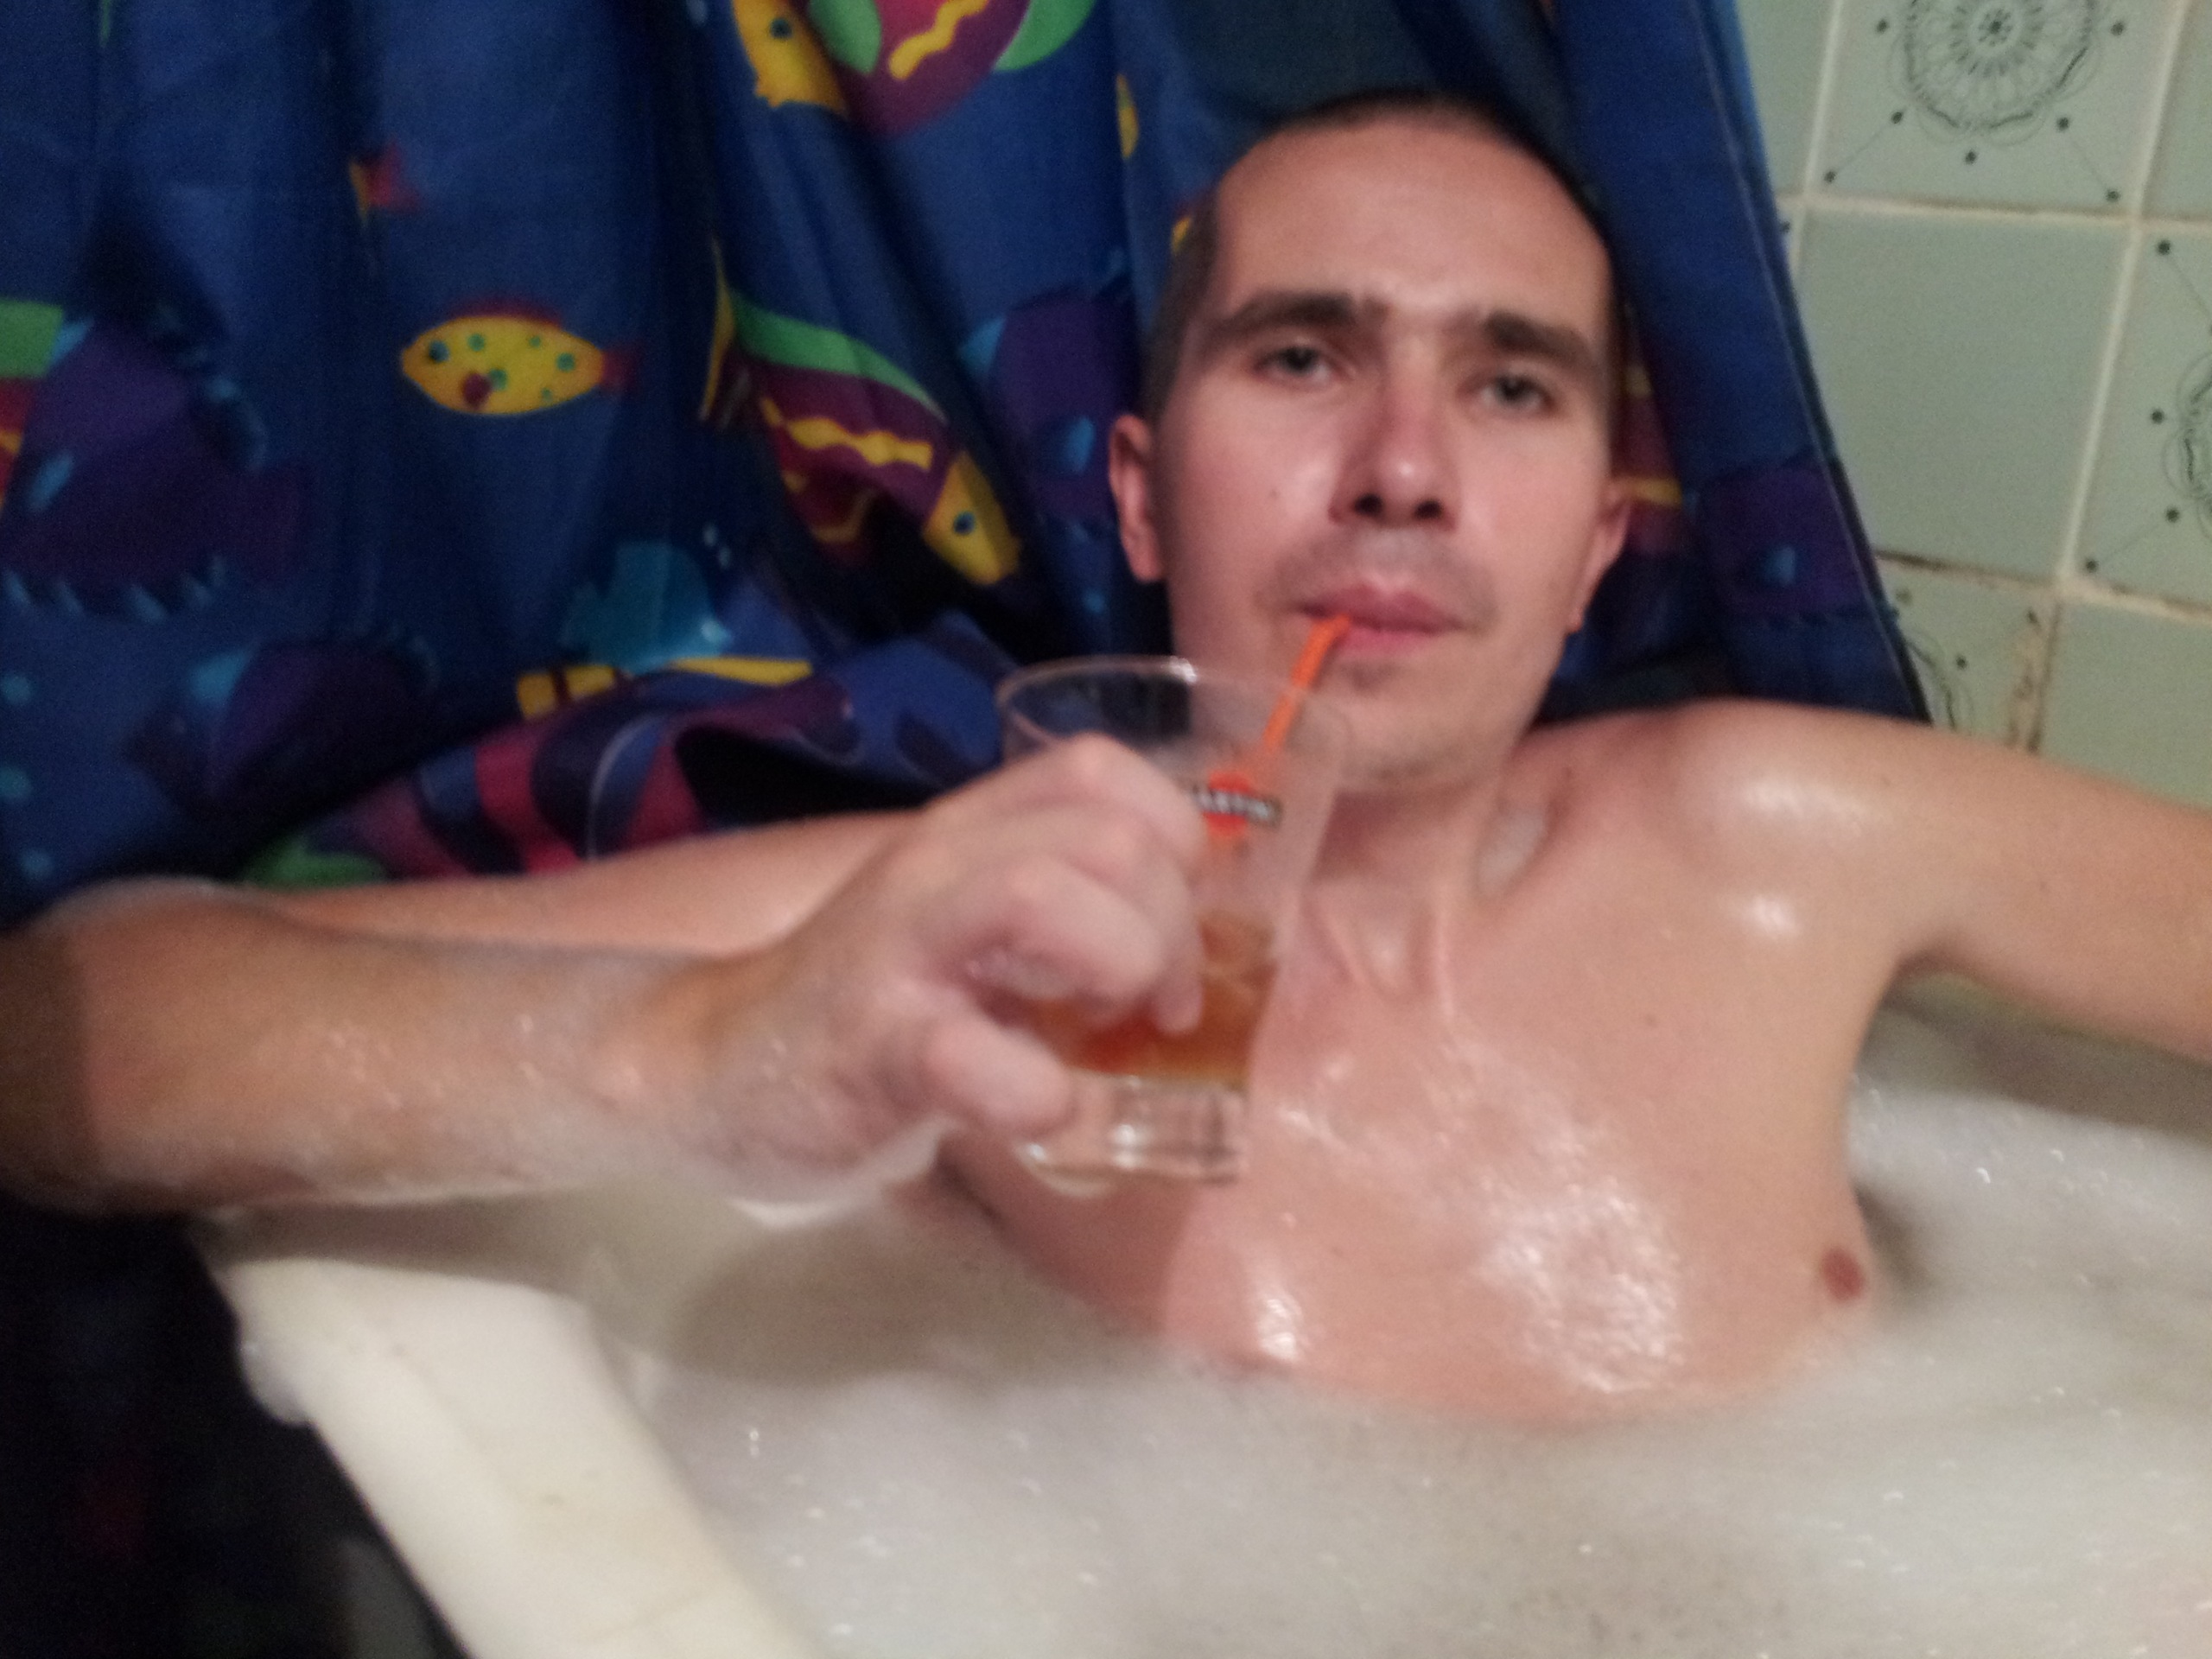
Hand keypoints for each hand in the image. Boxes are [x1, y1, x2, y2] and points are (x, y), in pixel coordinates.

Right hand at [653, 735, 1207, 1195]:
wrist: (708, 1068)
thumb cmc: (870, 1004)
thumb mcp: (964, 928)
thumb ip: (1061, 917)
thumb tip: (1192, 954)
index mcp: (969, 833)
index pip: (1101, 772)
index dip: (1172, 840)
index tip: (1170, 923)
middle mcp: (938, 868)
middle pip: (1107, 835)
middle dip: (1170, 927)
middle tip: (1155, 1007)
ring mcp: (901, 950)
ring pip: (1043, 894)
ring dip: (1118, 968)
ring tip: (1111, 1036)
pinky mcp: (872, 1047)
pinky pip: (977, 1057)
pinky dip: (1040, 1093)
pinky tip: (1042, 1110)